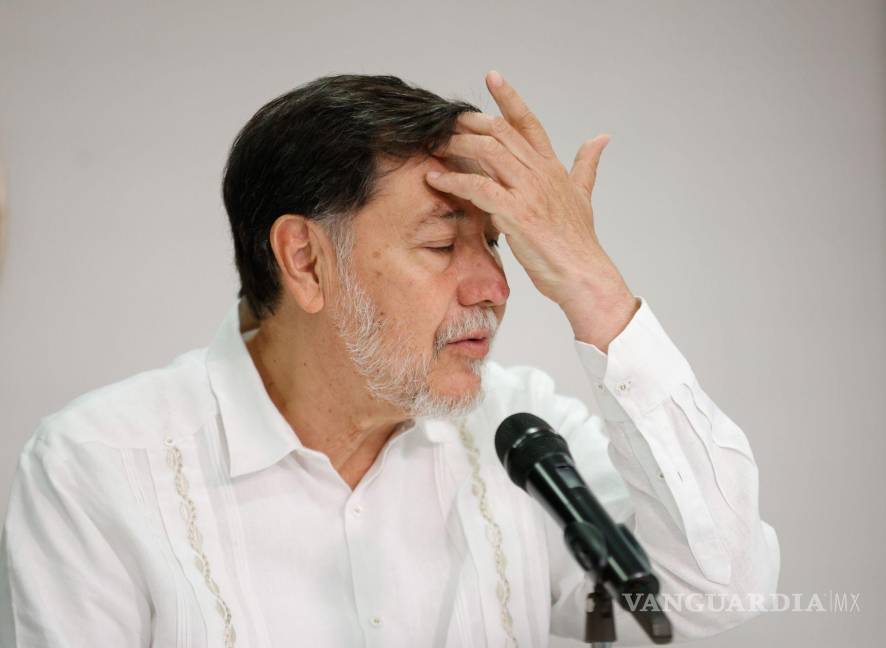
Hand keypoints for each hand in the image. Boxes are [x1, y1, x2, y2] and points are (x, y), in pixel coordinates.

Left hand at [426, 70, 638, 349]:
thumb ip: (586, 164)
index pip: (529, 123)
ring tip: (435, 148)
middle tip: (445, 122)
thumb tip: (601, 137)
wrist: (583, 274)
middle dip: (470, 123)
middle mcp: (541, 173)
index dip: (509, 98)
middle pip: (501, 132)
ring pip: (488, 153)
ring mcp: (529, 191)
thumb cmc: (578, 242)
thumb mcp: (583, 195)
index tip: (491, 77)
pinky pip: (479, 188)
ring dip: (457, 147)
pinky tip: (435, 180)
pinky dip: (454, 182)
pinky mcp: (516, 213)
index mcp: (553, 167)